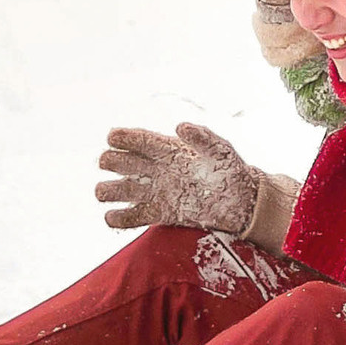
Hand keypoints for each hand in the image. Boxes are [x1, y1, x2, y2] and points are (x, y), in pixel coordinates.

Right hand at [95, 123, 257, 233]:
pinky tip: (113, 217)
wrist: (241, 202)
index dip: (123, 137)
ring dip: (108, 190)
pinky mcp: (159, 213)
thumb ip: (202, 136)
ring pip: (121, 189)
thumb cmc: (230, 170)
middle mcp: (156, 169)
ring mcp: (155, 191)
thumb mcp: (220, 148)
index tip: (112, 137)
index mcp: (167, 149)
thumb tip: (180, 126)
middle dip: (111, 161)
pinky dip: (119, 218)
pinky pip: (132, 216)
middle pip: (122, 162)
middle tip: (108, 163)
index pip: (138, 140)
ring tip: (104, 192)